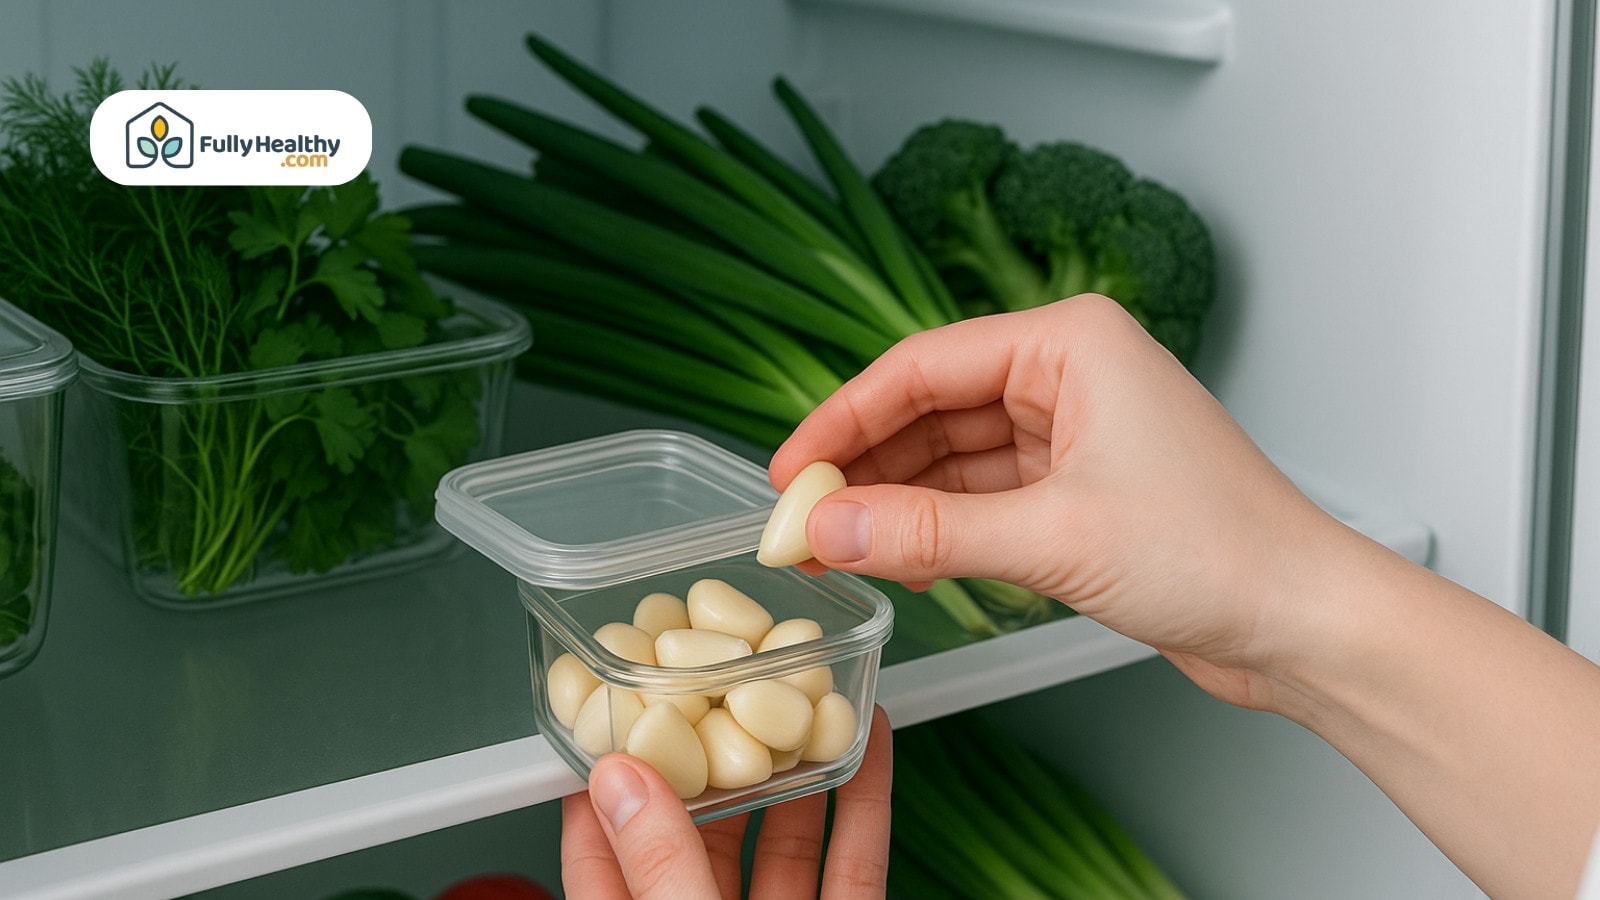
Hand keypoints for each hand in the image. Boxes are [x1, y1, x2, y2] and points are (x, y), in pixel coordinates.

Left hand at [561, 705, 891, 898]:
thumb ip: (659, 866)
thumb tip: (619, 779)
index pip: (601, 860)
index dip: (601, 789)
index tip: (611, 720)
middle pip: (697, 835)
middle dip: (710, 757)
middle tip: (715, 684)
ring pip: (782, 843)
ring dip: (791, 769)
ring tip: (797, 696)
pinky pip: (855, 864)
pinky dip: (865, 804)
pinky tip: (872, 747)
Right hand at [770, 295, 1354, 708]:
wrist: (1306, 623)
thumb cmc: (1220, 553)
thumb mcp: (1052, 539)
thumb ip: (928, 532)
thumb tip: (827, 529)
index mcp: (1071, 343)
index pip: (923, 365)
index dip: (844, 418)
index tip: (790, 471)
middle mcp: (1071, 375)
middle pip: (933, 407)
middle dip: (866, 466)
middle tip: (802, 520)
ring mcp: (1077, 433)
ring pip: (955, 456)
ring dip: (899, 501)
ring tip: (838, 547)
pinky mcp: (1081, 490)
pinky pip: (985, 496)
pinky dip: (941, 526)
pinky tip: (901, 558)